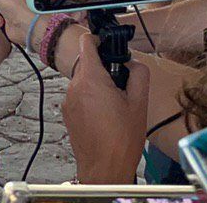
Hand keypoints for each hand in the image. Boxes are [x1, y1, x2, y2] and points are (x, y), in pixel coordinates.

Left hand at [61, 33, 149, 184]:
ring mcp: (67, 101)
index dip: (99, 40)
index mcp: (90, 79)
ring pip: (84, 81)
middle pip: (88, 64)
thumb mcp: (139, 103)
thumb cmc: (121, 139)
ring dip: (98, 86)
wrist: (104, 168)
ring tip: (115, 106)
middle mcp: (74, 87)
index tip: (110, 45)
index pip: (87, 43)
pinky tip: (105, 116)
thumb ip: (138, 74)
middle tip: (122, 86)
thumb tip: (133, 63)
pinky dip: (91, 99)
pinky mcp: (67, 113)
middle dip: (105, 70)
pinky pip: (79, 96)